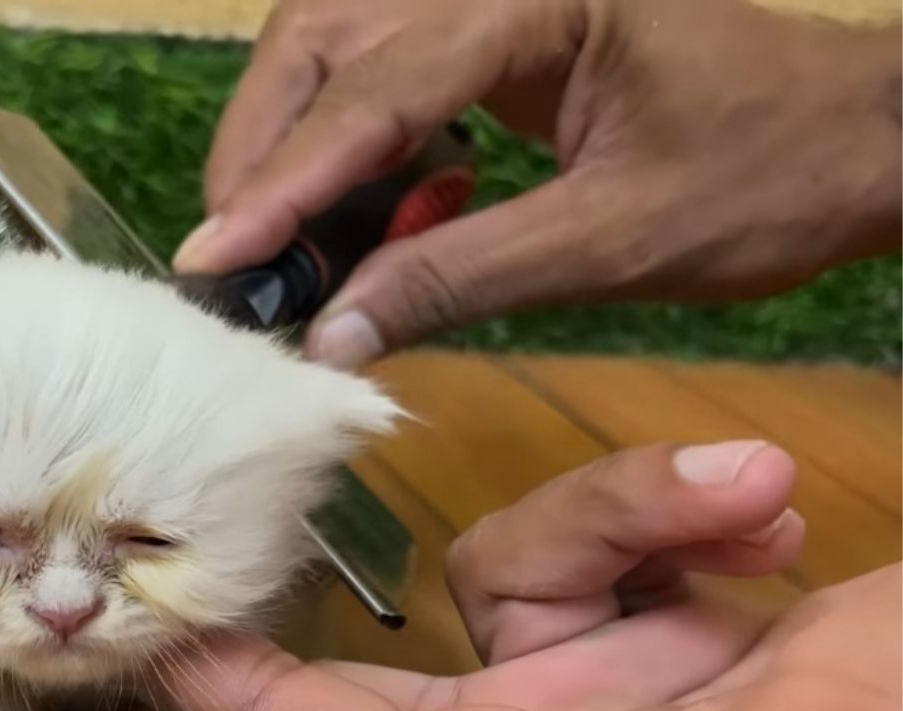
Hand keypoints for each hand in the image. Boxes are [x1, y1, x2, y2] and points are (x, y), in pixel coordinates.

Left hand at [163, 441, 901, 710]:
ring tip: (750, 507)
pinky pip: (608, 522)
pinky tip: (767, 511)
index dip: (210, 677)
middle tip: (245, 471)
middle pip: (378, 656)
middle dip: (338, 572)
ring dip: (619, 516)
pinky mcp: (664, 611)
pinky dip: (678, 501)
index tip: (107, 590)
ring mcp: (601, 682)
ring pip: (511, 557)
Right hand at [172, 0, 902, 366]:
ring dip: (295, 144)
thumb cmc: (764, 180)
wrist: (857, 141)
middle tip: (234, 257)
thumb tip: (332, 333)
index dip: (287, 183)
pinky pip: (385, 74)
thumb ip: (459, 278)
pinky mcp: (499, 33)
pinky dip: (353, 146)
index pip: (377, 89)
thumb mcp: (611, 243)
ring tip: (285, 246)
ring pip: (339, 46)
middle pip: (327, 35)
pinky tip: (375, 214)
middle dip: (267, 148)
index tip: (214, 260)